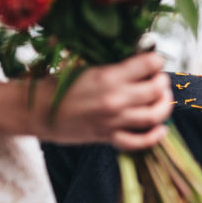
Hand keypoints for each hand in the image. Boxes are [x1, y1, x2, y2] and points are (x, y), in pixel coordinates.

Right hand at [44, 52, 171, 148]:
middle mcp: (115, 99)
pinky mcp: (109, 137)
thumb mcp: (85, 66)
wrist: (38, 111)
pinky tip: (161, 128)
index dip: (155, 60)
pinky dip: (154, 137)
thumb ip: (112, 66)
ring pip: (154, 115)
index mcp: (108, 76)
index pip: (148, 64)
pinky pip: (139, 142)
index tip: (154, 60)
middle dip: (161, 81)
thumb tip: (138, 60)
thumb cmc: (58, 85)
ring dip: (163, 105)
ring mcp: (114, 120)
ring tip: (161, 98)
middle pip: (156, 90)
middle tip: (158, 79)